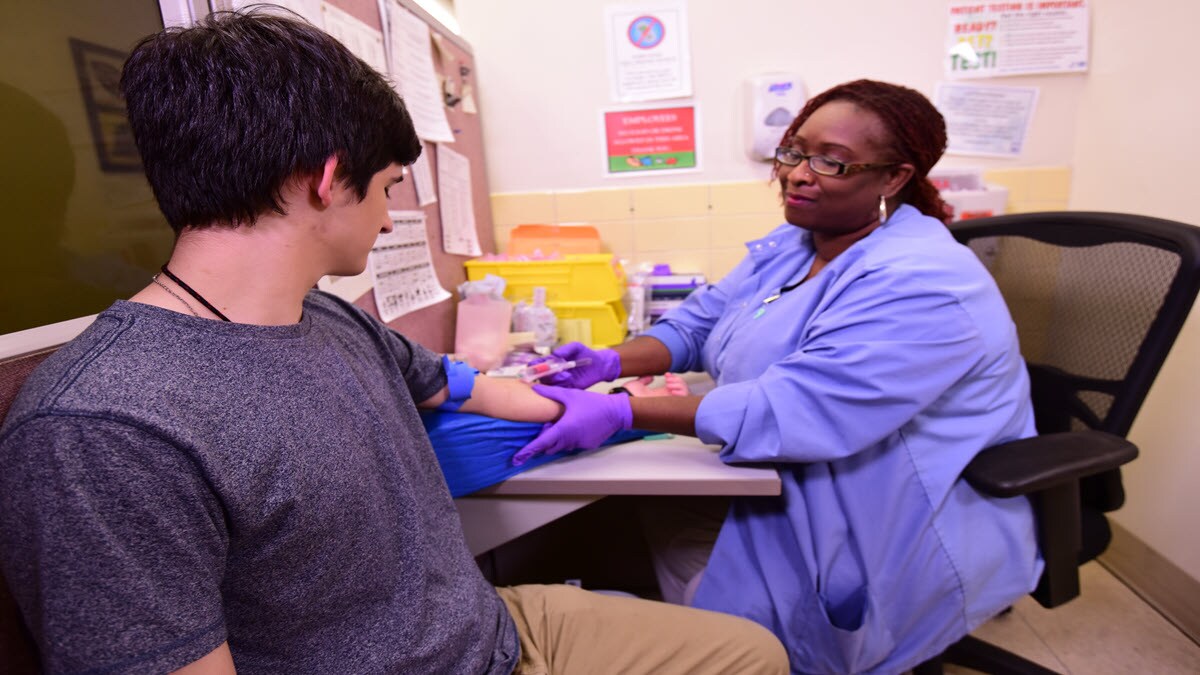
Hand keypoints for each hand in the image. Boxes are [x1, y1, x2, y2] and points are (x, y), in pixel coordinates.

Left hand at [512, 385, 631, 465]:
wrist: (615, 412)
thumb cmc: (592, 402)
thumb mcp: (570, 395)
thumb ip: (550, 393)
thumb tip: (534, 387)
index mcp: (563, 429)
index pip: (540, 443)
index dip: (527, 451)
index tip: (517, 459)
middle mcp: (569, 440)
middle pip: (549, 447)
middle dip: (545, 441)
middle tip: (548, 426)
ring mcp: (579, 445)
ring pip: (561, 447)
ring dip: (557, 439)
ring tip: (564, 423)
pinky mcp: (587, 445)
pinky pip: (573, 445)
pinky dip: (570, 438)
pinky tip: (577, 425)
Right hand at [529, 342, 620, 387]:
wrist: (600, 365)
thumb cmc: (586, 353)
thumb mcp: (576, 347)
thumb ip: (566, 349)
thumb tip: (554, 355)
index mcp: (553, 361)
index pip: (538, 364)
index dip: (534, 365)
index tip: (533, 365)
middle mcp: (554, 372)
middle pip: (541, 376)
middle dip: (545, 374)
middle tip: (554, 371)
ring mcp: (560, 381)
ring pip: (550, 384)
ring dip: (556, 379)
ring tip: (567, 375)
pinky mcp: (568, 388)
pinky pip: (560, 390)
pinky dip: (562, 385)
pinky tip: (569, 380)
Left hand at [618, 373, 688, 397]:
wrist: (624, 401)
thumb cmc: (627, 396)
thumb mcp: (637, 384)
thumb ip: (645, 380)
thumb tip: (650, 377)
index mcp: (659, 395)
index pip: (674, 388)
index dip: (674, 379)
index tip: (666, 375)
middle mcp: (665, 400)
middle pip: (683, 391)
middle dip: (679, 382)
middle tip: (668, 379)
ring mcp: (668, 403)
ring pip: (686, 394)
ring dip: (680, 385)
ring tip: (669, 383)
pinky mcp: (669, 405)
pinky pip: (685, 399)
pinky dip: (682, 391)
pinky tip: (672, 388)